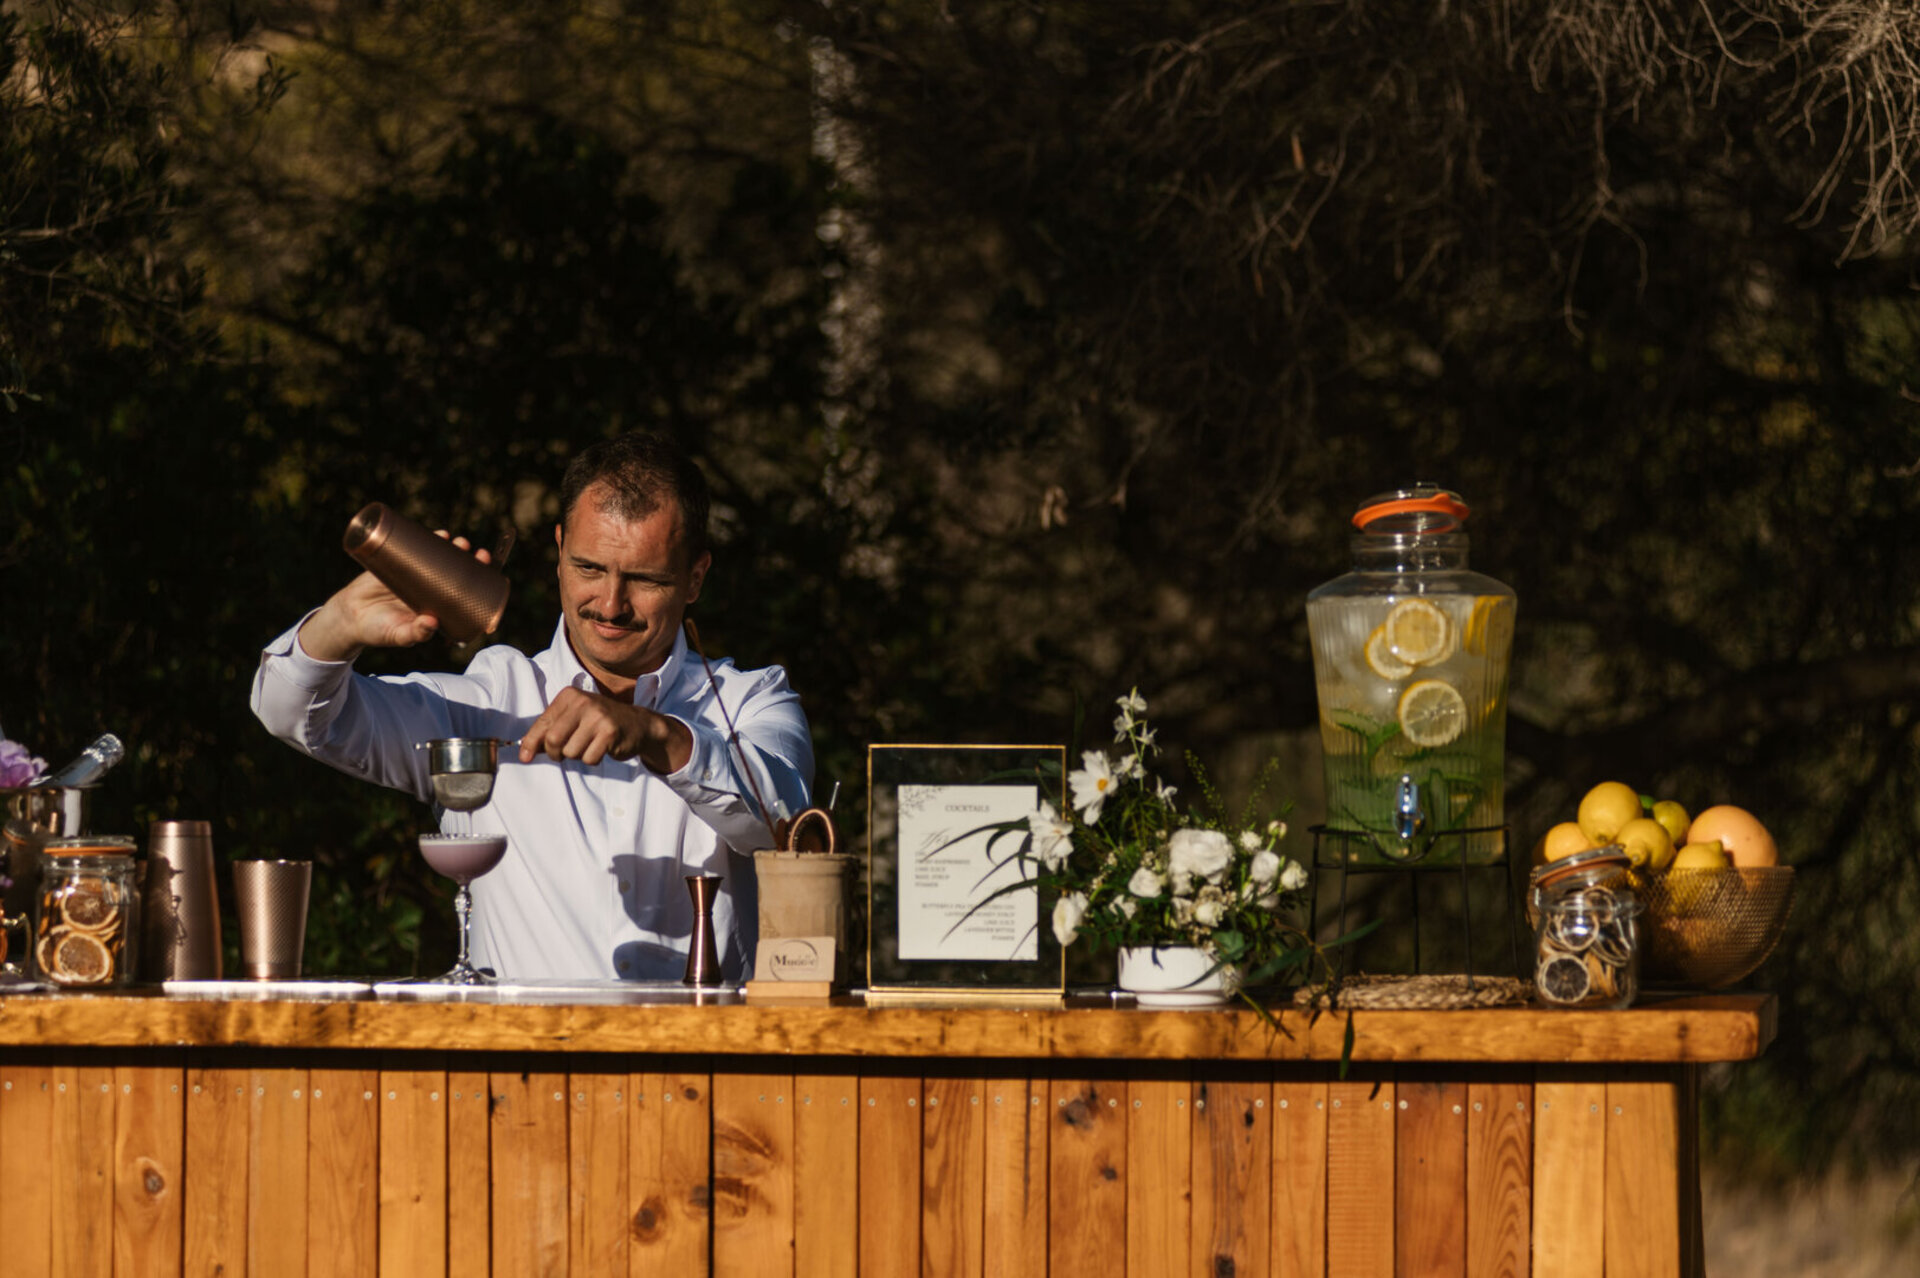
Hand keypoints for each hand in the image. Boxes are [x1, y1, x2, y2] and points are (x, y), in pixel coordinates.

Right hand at [298, 533, 491, 661]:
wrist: (350, 616)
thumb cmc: (379, 631)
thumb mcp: (399, 635)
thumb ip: (415, 633)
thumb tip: (432, 623)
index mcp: (440, 607)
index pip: (468, 594)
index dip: (483, 584)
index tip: (490, 578)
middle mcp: (433, 589)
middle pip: (460, 572)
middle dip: (473, 561)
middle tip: (480, 554)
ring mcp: (418, 575)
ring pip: (443, 557)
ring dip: (455, 547)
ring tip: (459, 542)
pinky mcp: (400, 562)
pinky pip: (419, 548)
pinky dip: (431, 540)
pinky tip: (441, 534)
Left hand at [519, 687, 691, 772]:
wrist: (638, 724)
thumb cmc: (599, 723)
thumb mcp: (573, 719)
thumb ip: (549, 731)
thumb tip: (524, 752)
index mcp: (569, 695)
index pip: (542, 724)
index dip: (531, 743)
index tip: (524, 758)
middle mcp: (582, 702)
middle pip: (553, 741)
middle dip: (556, 753)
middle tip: (565, 753)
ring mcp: (598, 716)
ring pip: (571, 752)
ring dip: (578, 756)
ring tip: (590, 745)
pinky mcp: (610, 732)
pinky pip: (589, 758)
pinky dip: (593, 759)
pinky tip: (602, 748)